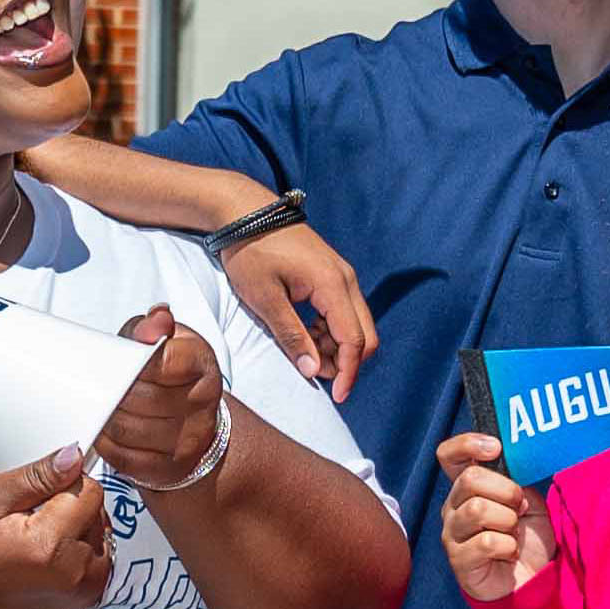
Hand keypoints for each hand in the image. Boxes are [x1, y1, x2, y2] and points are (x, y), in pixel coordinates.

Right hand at [0, 446, 116, 608]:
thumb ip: (37, 476)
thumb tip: (74, 456)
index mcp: (50, 546)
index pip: (89, 490)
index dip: (63, 485)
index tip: (36, 500)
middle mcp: (76, 571)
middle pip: (98, 511)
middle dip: (71, 508)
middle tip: (33, 523)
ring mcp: (87, 588)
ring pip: (101, 531)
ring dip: (78, 528)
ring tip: (42, 540)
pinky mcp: (91, 595)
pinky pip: (101, 553)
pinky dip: (82, 548)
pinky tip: (53, 554)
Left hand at [91, 308, 231, 488]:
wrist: (191, 420)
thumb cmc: (170, 373)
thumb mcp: (165, 341)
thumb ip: (152, 327)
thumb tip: (158, 317)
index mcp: (202, 364)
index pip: (163, 361)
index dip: (136, 360)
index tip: (123, 359)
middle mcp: (201, 404)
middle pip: (138, 396)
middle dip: (114, 389)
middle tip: (105, 383)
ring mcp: (186, 441)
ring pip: (126, 428)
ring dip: (107, 416)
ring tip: (104, 405)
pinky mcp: (167, 469)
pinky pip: (122, 457)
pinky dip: (107, 443)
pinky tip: (107, 430)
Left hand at [219, 224, 371, 398]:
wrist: (244, 211)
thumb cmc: (251, 252)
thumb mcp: (266, 300)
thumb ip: (292, 336)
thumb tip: (313, 371)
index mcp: (333, 285)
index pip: (355, 340)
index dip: (349, 372)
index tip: (337, 397)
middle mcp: (346, 280)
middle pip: (365, 334)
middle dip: (346, 361)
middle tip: (315, 374)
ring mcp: (341, 275)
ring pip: (355, 324)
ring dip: (336, 346)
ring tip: (303, 352)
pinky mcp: (332, 274)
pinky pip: (343, 311)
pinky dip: (330, 330)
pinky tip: (305, 333)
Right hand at [431, 434, 555, 602]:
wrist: (532, 580)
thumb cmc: (526, 538)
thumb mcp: (528, 501)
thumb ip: (516, 480)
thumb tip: (511, 463)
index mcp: (467, 487)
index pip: (449, 455)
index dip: (467, 444)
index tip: (496, 448)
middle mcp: (453, 506)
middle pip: (470, 479)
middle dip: (506, 491)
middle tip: (521, 508)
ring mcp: (452, 533)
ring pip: (477, 510)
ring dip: (508, 521)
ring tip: (514, 533)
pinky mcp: (458, 560)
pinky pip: (485, 542)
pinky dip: (508, 547)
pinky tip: (509, 554)